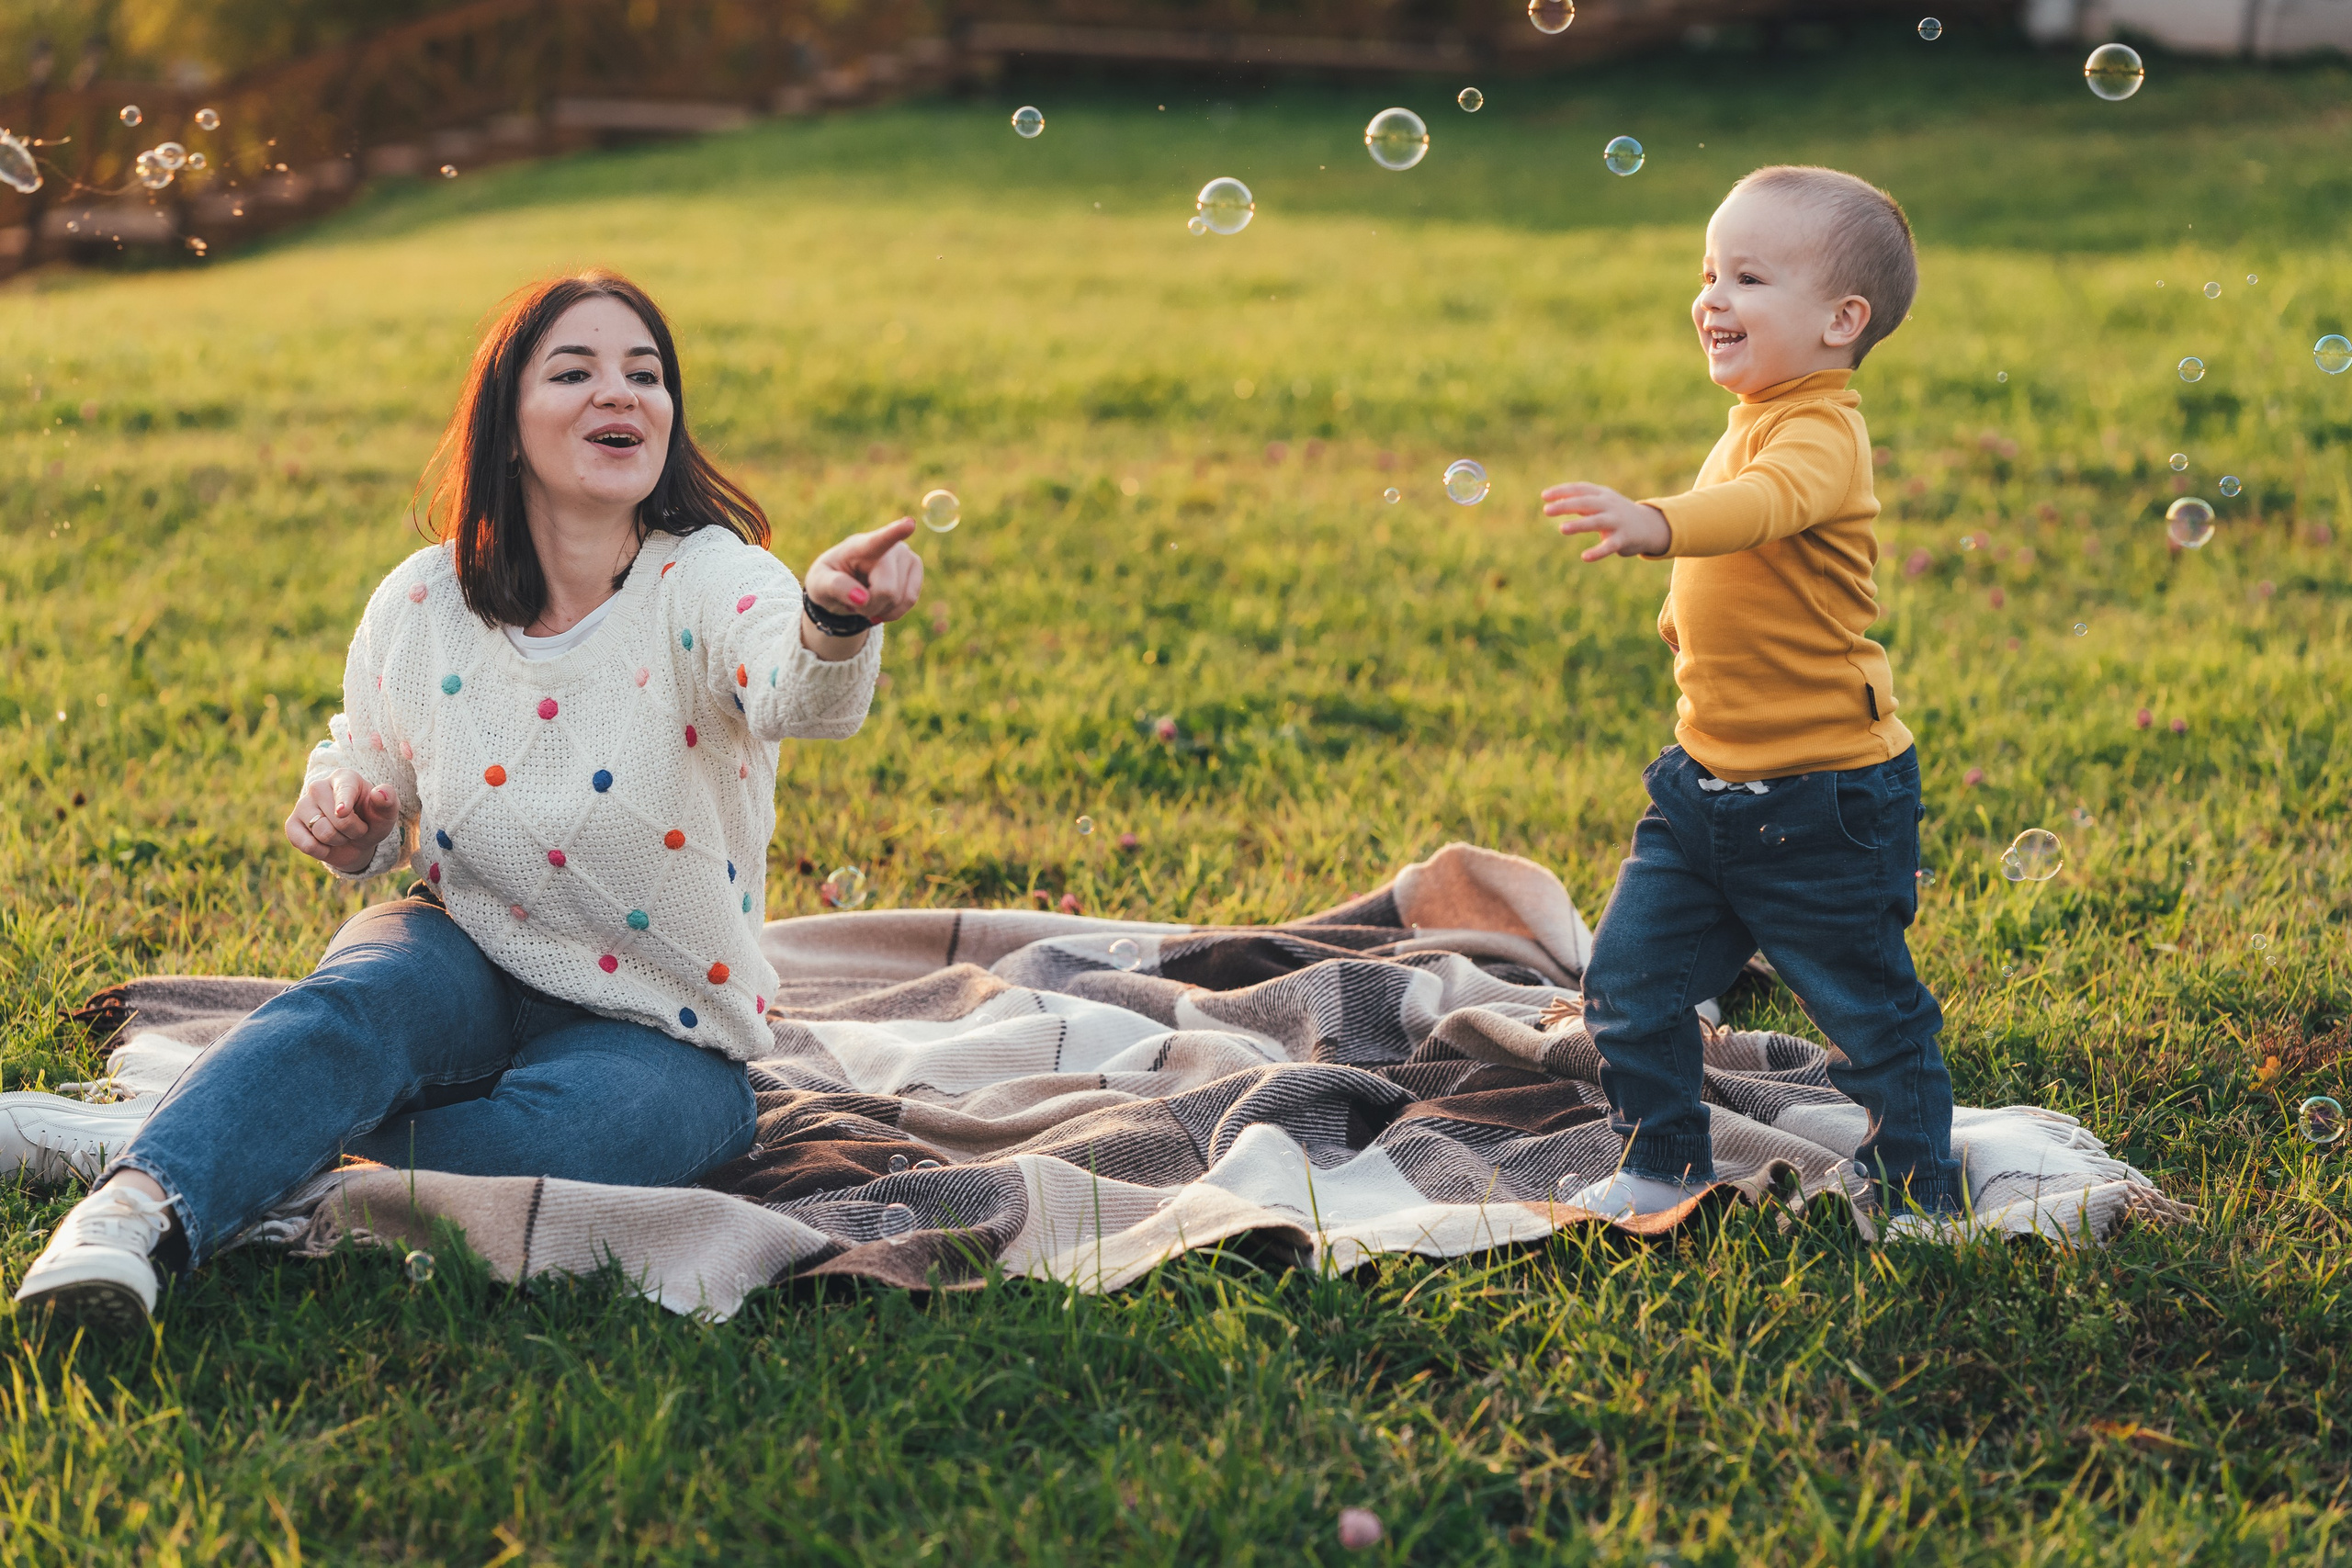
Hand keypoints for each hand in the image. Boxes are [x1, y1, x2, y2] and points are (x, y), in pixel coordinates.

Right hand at [286, 768, 398, 873]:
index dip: (344, 802)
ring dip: (339, 841)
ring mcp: (302, 804)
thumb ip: (388, 801)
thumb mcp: (386, 813)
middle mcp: (318, 786)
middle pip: (337, 818)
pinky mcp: (291, 825)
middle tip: (356, 827)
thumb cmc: (372, 819)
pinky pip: (306, 844)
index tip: (343, 812)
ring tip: (341, 834)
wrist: (356, 839)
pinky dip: (322, 851)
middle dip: (354, 831)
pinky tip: (326, 843)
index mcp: (344, 777)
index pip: (343, 789)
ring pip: (322, 832)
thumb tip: (380, 793)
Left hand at [804, 518, 923, 625]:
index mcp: (861, 546)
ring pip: (900, 598)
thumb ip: (836, 587)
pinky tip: (881, 605)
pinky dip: (893, 611)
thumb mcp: (820, 585)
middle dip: (870, 606)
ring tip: (867, 599)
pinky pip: (910, 600)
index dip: (895, 533)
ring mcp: (907, 555)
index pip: (879, 541)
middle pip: (886, 590)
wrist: (844, 585)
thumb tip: (862, 599)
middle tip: (855, 601)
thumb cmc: (830, 580)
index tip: (909, 524)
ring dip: (881, 609)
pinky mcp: (916, 568)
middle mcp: (889, 546)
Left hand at [1542, 484, 1671, 561]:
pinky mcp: (1623, 539)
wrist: (1649, 526)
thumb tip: (1556, 501)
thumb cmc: (1617, 513)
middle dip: (1566, 505)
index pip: (1580, 489)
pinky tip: (1585, 557)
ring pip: (1596, 522)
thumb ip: (1582, 501)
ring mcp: (1617, 521)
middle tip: (1546, 510)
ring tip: (1562, 529)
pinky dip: (1598, 551)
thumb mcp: (1601, 503)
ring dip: (1579, 525)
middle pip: (1586, 502)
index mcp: (1602, 495)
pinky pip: (1609, 546)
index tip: (1544, 496)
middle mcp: (1609, 505)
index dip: (1563, 491)